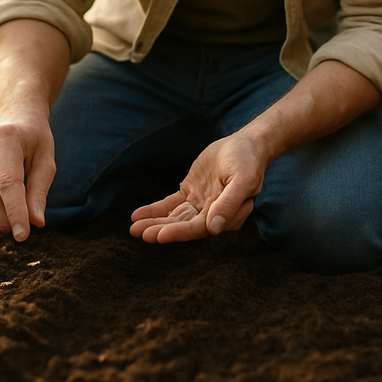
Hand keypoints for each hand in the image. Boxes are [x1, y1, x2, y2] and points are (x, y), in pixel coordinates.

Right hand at [0, 117, 55, 241]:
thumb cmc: (35, 138)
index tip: (24, 236)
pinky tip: (2, 215)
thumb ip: (40, 190)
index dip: (15, 213)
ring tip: (13, 225)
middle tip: (20, 234)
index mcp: (7, 138)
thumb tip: (36, 222)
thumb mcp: (46, 159)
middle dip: (4, 219)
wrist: (15, 113)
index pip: (9, 184)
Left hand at [129, 135, 266, 243]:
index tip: (159, 236)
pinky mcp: (190, 192)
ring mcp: (200, 204)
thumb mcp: (243, 180)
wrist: (246, 145)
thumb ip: (229, 204)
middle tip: (138, 233)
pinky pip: (170, 204)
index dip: (179, 232)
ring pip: (174, 217)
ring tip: (133, 228)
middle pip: (182, 225)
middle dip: (160, 230)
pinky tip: (137, 215)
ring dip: (155, 222)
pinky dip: (155, 210)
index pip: (199, 228)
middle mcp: (211, 215)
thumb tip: (214, 229)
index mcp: (226, 216)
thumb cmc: (248, 162)